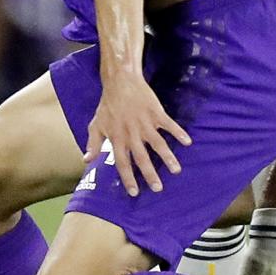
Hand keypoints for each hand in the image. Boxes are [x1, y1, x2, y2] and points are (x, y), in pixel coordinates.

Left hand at [84, 73, 190, 196]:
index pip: (122, 163)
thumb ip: (93, 144)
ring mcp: (145, 123)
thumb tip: (87, 161)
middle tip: (158, 188)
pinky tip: (188, 142)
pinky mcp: (156, 113)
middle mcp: (132, 134)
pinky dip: (178, 133)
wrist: (121, 82)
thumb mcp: (96, 125)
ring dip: (167, 157)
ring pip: (158, 144)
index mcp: (117, 138)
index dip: (128, 178)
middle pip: (142, 158)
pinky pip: (169, 125)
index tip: (134, 192)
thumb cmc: (108, 105)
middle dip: (150, 174)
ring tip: (175, 170)